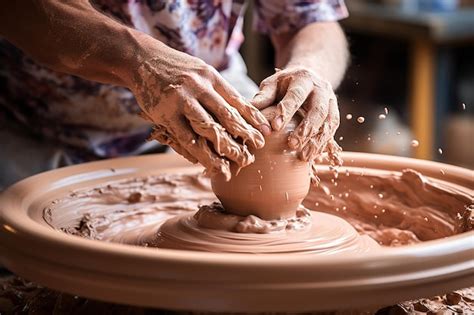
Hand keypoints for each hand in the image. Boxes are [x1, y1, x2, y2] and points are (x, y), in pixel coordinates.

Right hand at [130, 46, 269, 179]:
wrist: (142, 59)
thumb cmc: (176, 69)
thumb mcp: (200, 71)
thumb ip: (217, 90)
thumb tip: (239, 112)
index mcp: (211, 77)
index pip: (237, 100)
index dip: (253, 118)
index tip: (266, 132)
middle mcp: (199, 87)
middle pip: (226, 116)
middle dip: (244, 136)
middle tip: (255, 153)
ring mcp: (182, 100)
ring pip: (207, 128)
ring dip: (224, 148)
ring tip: (236, 163)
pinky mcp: (165, 113)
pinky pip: (184, 136)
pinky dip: (197, 151)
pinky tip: (207, 162)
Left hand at [251, 66, 339, 162]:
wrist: (310, 77)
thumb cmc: (286, 84)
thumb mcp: (273, 85)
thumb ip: (263, 97)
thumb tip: (248, 109)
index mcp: (303, 79)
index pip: (296, 95)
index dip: (287, 111)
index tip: (275, 127)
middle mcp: (321, 89)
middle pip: (318, 109)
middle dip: (306, 128)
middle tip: (292, 145)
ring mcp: (331, 102)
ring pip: (329, 121)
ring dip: (316, 140)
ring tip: (304, 156)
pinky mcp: (334, 113)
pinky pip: (332, 130)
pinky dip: (322, 144)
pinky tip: (312, 156)